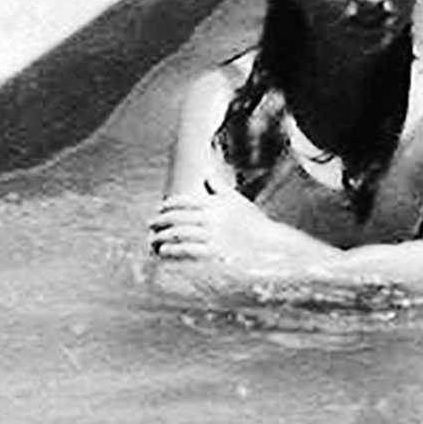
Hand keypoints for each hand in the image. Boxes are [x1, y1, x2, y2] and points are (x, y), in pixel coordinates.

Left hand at [147, 180, 280, 263]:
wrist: (271, 244)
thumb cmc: (253, 222)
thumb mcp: (236, 199)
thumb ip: (218, 186)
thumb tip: (206, 171)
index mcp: (214, 204)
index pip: (183, 201)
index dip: (168, 204)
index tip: (160, 208)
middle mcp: (210, 218)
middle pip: (176, 217)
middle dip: (159, 221)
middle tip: (151, 225)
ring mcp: (212, 235)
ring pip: (178, 234)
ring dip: (162, 237)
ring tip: (154, 240)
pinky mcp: (215, 252)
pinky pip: (188, 250)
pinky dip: (173, 250)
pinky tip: (164, 251)